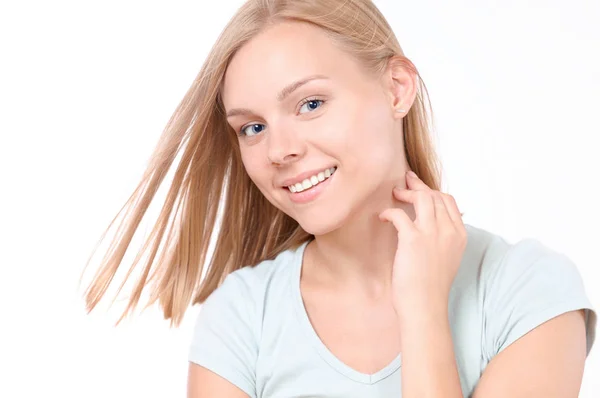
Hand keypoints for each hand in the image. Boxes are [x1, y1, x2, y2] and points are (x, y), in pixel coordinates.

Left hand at [378, 170, 466, 317]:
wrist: (425, 306)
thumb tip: (427, 224)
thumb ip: (442, 239)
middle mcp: (449, 231)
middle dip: (418, 186)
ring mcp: (432, 233)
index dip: (432, 190)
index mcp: (460, 235)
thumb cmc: (430, 287)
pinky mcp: (413, 239)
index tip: (418, 187)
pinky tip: (382, 217)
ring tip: (394, 195)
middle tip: (403, 183)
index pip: (449, 201)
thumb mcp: (446, 258)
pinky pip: (400, 213)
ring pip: (422, 198)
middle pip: (435, 195)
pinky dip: (389, 212)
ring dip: (406, 193)